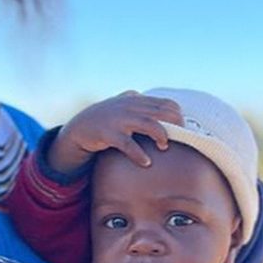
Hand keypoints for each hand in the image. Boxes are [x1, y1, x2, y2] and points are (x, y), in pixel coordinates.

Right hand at [48, 91, 183, 172]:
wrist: (80, 128)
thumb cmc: (107, 118)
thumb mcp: (124, 106)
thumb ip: (142, 104)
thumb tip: (164, 106)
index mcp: (136, 100)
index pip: (166, 103)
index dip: (177, 116)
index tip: (182, 129)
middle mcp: (129, 107)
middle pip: (161, 113)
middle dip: (174, 126)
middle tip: (180, 139)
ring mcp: (119, 119)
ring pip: (148, 124)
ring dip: (160, 135)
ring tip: (164, 147)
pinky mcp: (108, 133)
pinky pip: (127, 144)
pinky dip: (138, 153)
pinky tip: (146, 162)